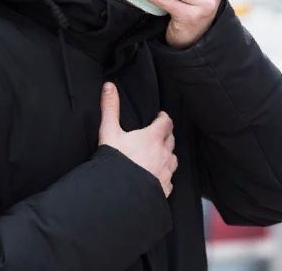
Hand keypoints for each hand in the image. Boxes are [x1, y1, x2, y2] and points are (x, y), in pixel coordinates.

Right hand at [98, 82, 176, 197]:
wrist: (117, 196)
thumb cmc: (114, 163)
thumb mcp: (109, 133)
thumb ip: (110, 108)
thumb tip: (109, 86)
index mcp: (154, 138)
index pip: (167, 122)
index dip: (164, 118)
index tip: (159, 116)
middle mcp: (164, 154)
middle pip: (171, 140)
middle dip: (166, 135)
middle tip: (158, 134)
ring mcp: (166, 173)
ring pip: (173, 159)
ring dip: (167, 155)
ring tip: (158, 155)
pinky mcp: (164, 189)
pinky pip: (169, 179)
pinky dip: (164, 175)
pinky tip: (156, 177)